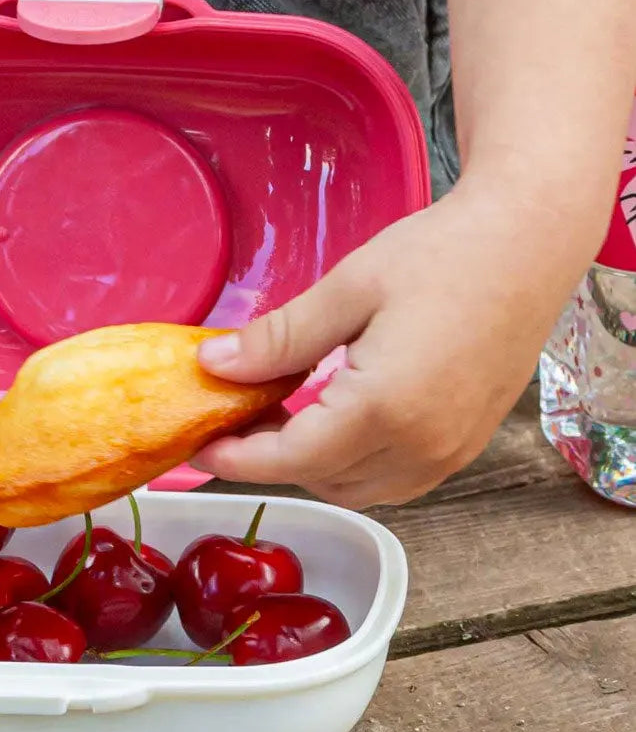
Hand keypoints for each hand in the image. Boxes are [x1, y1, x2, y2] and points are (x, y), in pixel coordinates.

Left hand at [190, 185, 596, 508]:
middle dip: (271, 460)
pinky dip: (353, 464)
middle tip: (237, 419)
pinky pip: (394, 479)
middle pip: (320, 480)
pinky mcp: (465, 445)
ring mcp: (450, 452)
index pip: (290, 459)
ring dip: (312, 466)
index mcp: (385, 408)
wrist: (530, 242)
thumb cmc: (442, 255)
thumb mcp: (346, 289)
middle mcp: (421, 446)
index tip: (202, 448)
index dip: (238, 459)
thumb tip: (214, 365)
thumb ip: (277, 339)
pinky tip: (334, 421)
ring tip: (281, 419)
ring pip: (357, 488)